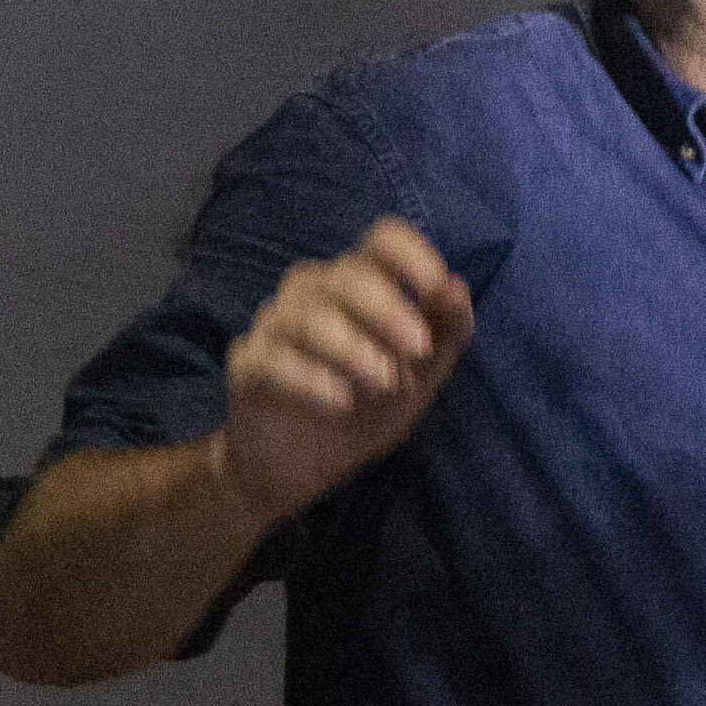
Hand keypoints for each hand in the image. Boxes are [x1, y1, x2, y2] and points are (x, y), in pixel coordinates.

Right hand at [215, 218, 474, 526]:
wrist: (304, 466)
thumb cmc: (368, 406)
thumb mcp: (423, 375)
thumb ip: (446, 332)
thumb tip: (458, 288)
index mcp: (360, 283)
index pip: (382, 239)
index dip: (413, 255)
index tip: (437, 289)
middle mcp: (312, 292)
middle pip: (347, 275)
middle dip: (390, 311)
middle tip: (420, 350)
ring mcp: (274, 326)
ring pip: (308, 316)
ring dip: (356, 349)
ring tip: (386, 384)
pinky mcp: (248, 365)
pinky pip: (272, 358)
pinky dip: (312, 378)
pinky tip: (341, 402)